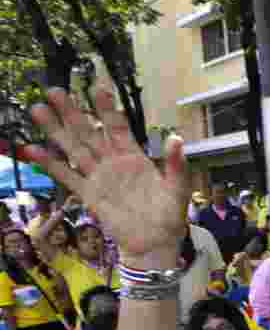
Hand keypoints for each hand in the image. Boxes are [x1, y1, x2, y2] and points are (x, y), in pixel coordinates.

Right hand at [25, 88, 188, 264]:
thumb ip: (176, 164)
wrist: (156, 242)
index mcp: (134, 157)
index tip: (97, 87)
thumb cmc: (169, 214)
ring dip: (56, 131)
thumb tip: (176, 137)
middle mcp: (112, 163)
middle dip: (72, 112)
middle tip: (54, 90)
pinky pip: (67, 176)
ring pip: (74, 149)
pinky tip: (32, 150)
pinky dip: (50, 164)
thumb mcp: (177, 187)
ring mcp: (99, 177)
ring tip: (38, 110)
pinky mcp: (89, 194)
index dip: (107, 109)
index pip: (117, 127)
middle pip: (89, 132)